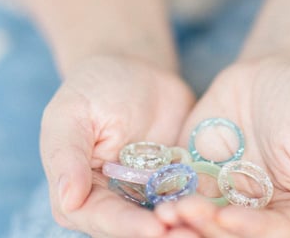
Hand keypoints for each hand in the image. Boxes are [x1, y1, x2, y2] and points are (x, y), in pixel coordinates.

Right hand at [40, 54, 197, 237]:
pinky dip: (203, 207)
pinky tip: (221, 210)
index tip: (154, 229)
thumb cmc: (94, 87)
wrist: (135, 69)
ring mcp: (146, 195)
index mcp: (78, 194)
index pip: (101, 218)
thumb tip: (67, 198)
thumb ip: (67, 154)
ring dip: (186, 225)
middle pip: (135, 229)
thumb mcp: (71, 113)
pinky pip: (189, 199)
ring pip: (165, 220)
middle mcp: (112, 202)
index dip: (127, 227)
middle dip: (164, 234)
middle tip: (191, 234)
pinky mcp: (175, 183)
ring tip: (209, 226)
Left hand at [155, 57, 289, 237]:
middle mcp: (256, 208)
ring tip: (166, 213)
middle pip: (231, 232)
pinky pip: (181, 187)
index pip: (272, 234)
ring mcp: (224, 190)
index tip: (227, 218)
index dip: (249, 230)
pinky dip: (168, 194)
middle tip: (186, 216)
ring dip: (185, 219)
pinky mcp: (198, 168)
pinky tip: (157, 195)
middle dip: (208, 228)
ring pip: (202, 216)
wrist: (276, 68)